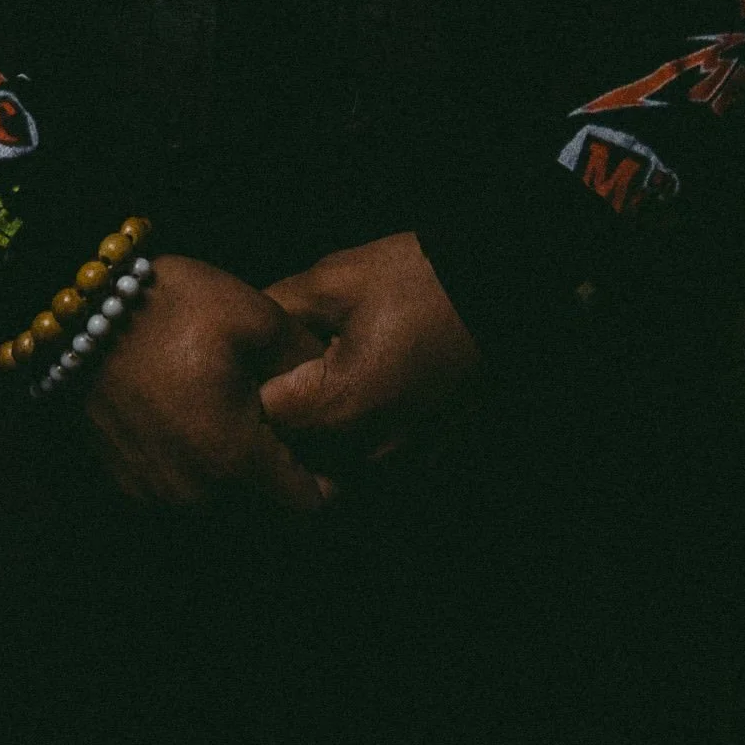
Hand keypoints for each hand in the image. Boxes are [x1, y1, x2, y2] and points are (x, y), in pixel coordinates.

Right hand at [83, 253, 334, 512]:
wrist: (74, 312)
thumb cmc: (170, 309)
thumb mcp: (258, 319)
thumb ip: (307, 363)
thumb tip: (337, 387)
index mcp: (233, 461)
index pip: (308, 509)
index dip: (329, 479)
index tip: (328, 444)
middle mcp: (194, 497)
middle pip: (266, 515)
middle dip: (285, 480)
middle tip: (291, 430)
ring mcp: (155, 496)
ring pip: (225, 511)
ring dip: (243, 482)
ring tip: (247, 424)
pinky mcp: (128, 487)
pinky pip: (185, 497)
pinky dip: (203, 476)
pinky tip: (204, 426)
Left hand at [259, 233, 481, 472]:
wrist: (504, 296)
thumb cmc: (422, 280)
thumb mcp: (335, 279)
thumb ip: (277, 308)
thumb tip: (240, 328)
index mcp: (336, 406)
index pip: (259, 418)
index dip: (249, 385)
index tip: (253, 359)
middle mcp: (365, 450)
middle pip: (292, 452)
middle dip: (279, 417)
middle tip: (283, 371)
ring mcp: (399, 462)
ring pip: (329, 466)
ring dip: (315, 436)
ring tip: (319, 385)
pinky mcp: (424, 460)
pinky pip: (368, 465)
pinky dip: (353, 442)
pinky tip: (357, 397)